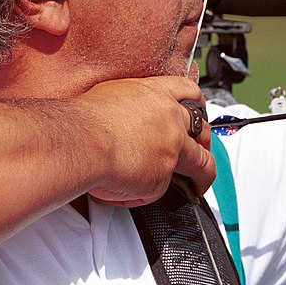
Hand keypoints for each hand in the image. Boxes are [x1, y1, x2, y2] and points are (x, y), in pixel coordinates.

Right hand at [74, 76, 215, 206]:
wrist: (80, 139)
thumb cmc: (85, 119)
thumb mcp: (114, 95)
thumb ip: (134, 106)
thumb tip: (130, 120)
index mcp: (157, 94)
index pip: (189, 91)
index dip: (198, 104)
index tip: (199, 112)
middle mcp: (170, 119)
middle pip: (203, 129)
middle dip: (205, 142)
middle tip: (201, 151)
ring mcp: (171, 148)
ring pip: (201, 163)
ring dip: (202, 176)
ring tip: (197, 186)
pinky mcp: (163, 176)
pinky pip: (158, 190)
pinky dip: (144, 193)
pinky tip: (128, 192)